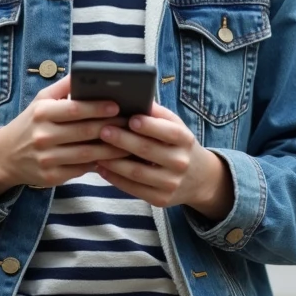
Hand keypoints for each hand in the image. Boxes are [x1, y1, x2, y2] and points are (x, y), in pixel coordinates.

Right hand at [0, 74, 130, 198]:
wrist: (5, 156)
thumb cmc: (31, 123)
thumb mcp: (41, 100)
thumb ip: (63, 86)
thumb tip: (86, 72)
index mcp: (42, 113)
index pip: (74, 109)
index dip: (97, 107)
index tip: (118, 105)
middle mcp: (43, 136)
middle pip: (85, 132)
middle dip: (111, 127)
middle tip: (132, 122)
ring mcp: (47, 159)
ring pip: (87, 154)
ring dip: (112, 148)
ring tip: (131, 141)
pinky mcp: (52, 177)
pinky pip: (82, 169)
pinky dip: (100, 163)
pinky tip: (115, 158)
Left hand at [95, 103, 233, 220]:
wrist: (198, 178)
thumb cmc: (178, 144)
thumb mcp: (175, 126)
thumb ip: (157, 114)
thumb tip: (133, 96)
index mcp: (185, 140)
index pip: (169, 131)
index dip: (150, 126)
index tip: (131, 118)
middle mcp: (180, 162)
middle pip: (148, 151)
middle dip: (123, 140)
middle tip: (103, 131)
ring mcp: (171, 183)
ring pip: (137, 172)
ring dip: (114, 161)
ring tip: (96, 150)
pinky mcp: (161, 199)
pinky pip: (134, 189)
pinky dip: (115, 178)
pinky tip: (101, 167)